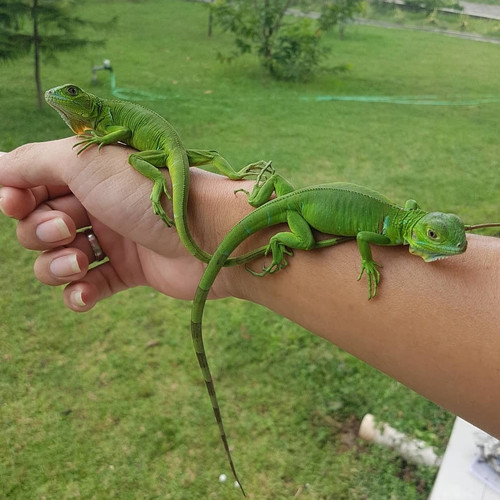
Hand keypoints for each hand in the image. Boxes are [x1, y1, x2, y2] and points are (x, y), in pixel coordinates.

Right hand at [0, 138, 213, 310]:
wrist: (206, 235)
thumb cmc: (148, 192)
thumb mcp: (85, 164)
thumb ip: (34, 162)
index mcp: (89, 174)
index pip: (33, 187)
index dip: (16, 198)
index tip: (15, 204)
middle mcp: (99, 205)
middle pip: (40, 226)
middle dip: (42, 232)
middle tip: (68, 229)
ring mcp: (115, 240)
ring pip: (59, 260)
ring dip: (58, 266)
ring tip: (80, 263)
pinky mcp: (129, 272)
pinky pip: (89, 288)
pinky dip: (80, 294)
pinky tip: (86, 294)